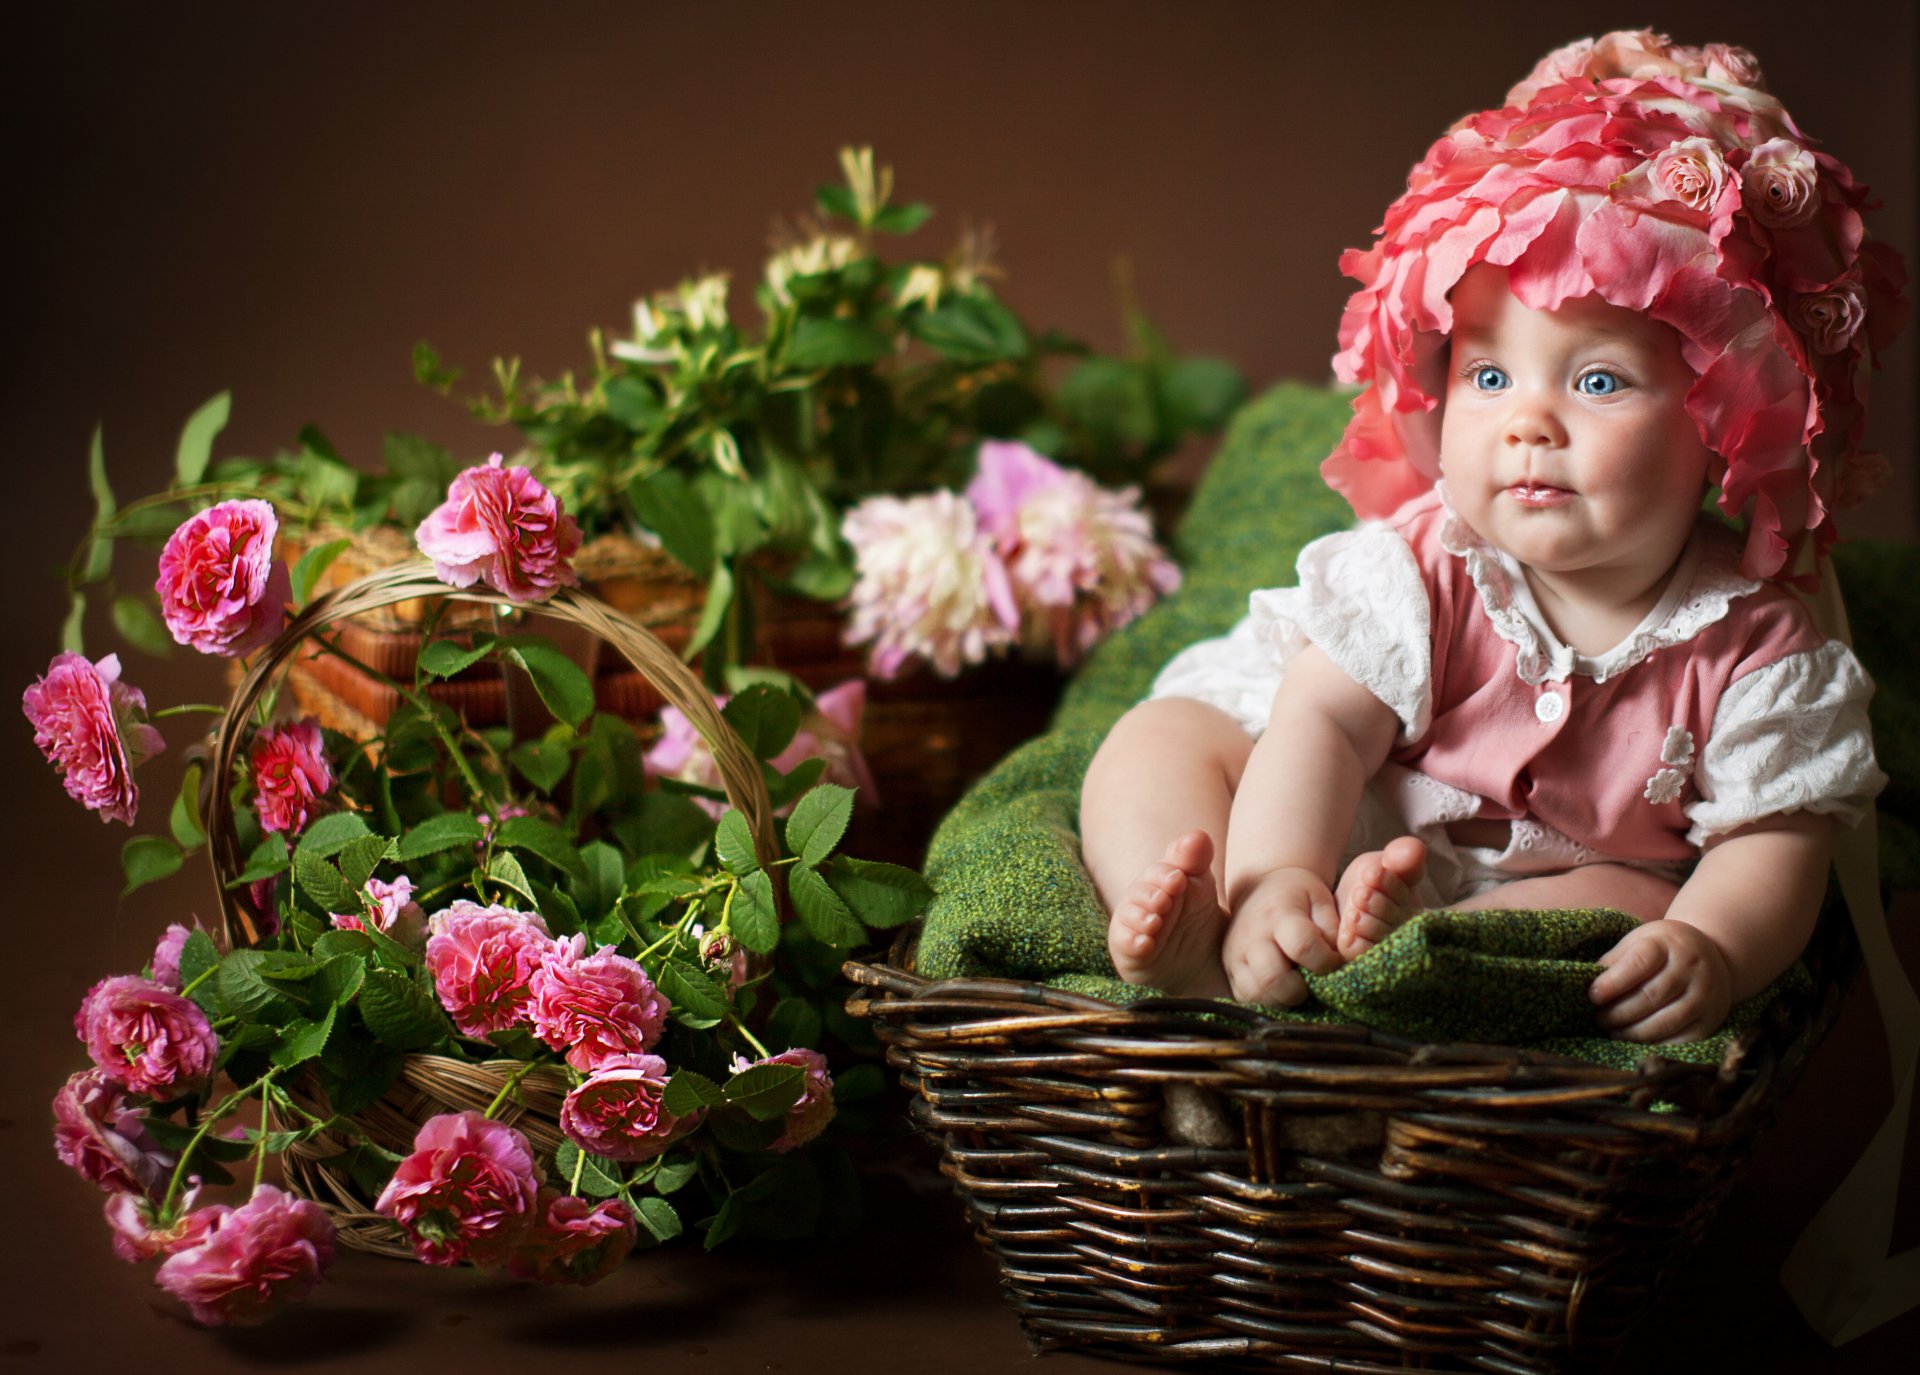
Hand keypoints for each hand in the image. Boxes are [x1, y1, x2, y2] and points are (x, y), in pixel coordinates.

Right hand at [1221, 867, 1342, 1004]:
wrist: (1260, 888)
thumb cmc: (1298, 896)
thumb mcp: (1322, 899)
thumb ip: (1334, 930)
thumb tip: (1339, 963)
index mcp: (1279, 914)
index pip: (1303, 947)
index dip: (1326, 962)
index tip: (1334, 962)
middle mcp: (1252, 936)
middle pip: (1272, 978)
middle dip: (1300, 991)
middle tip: (1311, 982)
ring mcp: (1235, 954)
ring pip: (1255, 994)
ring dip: (1281, 999)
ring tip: (1295, 986)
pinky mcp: (1229, 969)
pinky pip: (1245, 997)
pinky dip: (1266, 1000)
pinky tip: (1280, 988)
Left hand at [1589, 919, 1731, 1043]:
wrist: (1715, 957)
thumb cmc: (1665, 950)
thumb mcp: (1640, 941)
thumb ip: (1616, 960)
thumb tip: (1589, 984)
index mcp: (1669, 944)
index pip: (1639, 963)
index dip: (1612, 982)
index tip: (1592, 996)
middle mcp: (1691, 969)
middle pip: (1650, 996)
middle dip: (1618, 1012)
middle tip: (1599, 1018)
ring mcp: (1705, 996)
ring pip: (1664, 1022)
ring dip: (1632, 1032)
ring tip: (1612, 1031)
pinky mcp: (1710, 1021)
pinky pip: (1680, 1040)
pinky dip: (1653, 1044)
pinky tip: (1635, 1041)